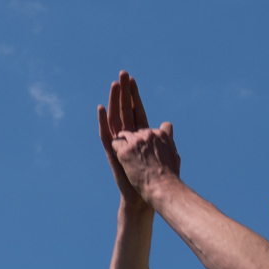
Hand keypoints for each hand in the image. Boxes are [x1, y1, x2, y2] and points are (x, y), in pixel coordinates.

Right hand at [97, 71, 180, 205]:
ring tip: (114, 85)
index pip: (134, 110)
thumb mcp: (163, 150)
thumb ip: (164, 136)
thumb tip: (168, 125)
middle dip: (123, 92)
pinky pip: (106, 135)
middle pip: (123, 110)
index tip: (133, 79)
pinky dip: (103, 122)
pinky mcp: (113, 153)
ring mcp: (118, 145)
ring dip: (113, 101)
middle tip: (122, 74)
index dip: (133, 95)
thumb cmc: (155, 176)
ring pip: (114, 118)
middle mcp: (126, 138)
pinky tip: (101, 108)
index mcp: (138, 136)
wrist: (149, 193)